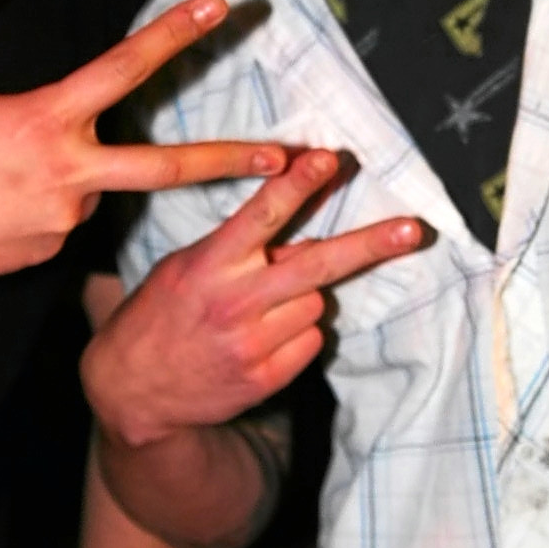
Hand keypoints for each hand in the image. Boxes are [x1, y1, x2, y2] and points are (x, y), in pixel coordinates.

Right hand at [0, 0, 284, 302]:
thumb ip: (21, 117)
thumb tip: (46, 142)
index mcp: (43, 118)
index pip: (123, 66)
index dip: (173, 33)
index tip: (219, 8)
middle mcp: (67, 171)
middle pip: (165, 166)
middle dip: (228, 160)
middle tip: (283, 157)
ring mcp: (62, 221)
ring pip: (83, 192)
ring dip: (51, 184)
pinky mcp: (47, 256)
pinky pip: (53, 224)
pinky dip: (26, 216)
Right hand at [83, 148, 422, 445]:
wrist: (133, 389)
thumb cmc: (161, 313)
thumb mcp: (186, 265)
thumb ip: (239, 246)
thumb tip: (303, 229)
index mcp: (210, 264)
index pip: (262, 214)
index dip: (298, 184)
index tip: (329, 158)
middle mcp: (235, 302)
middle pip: (317, 264)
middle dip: (371, 244)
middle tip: (415, 229)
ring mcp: (252, 344)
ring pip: (317, 303)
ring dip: (305, 296)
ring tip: (265, 305)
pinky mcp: (265, 378)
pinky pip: (311, 341)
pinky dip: (299, 333)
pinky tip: (264, 336)